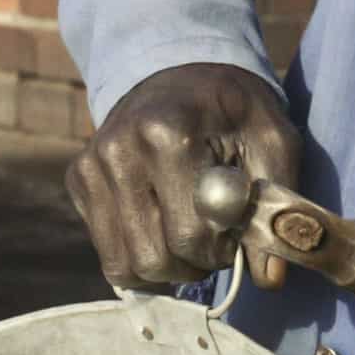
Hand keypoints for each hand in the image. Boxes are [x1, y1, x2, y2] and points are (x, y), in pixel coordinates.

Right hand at [66, 62, 301, 292]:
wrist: (183, 76)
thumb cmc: (236, 112)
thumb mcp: (273, 142)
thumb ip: (276, 206)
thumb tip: (270, 278)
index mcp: (168, 133)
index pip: (191, 235)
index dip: (224, 249)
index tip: (238, 229)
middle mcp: (118, 149)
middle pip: (154, 258)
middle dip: (196, 263)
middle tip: (217, 238)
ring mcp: (91, 166)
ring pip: (126, 267)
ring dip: (168, 268)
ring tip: (192, 234)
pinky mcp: (78, 181)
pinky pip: (109, 257)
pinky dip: (141, 258)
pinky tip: (164, 228)